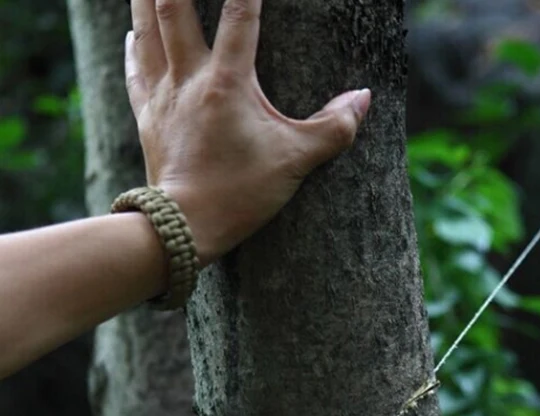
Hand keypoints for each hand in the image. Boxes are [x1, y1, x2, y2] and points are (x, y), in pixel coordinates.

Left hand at [126, 0, 370, 264]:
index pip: (241, 15)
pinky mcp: (148, 119)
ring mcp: (163, 97)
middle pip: (173, 7)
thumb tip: (364, 98)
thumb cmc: (240, 193)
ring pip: (146, 30)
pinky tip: (132, 32)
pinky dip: (135, 45)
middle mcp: (189, 79)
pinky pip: (135, 71)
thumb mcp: (295, 161)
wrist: (185, 226)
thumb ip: (334, 129)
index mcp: (228, 83)